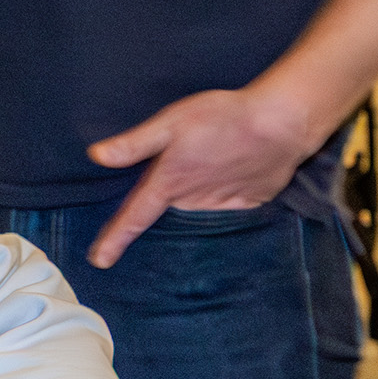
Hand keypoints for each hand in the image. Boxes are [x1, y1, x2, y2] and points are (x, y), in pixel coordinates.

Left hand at [84, 82, 322, 265]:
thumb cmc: (222, 117)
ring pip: (198, 197)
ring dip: (201, 178)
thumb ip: (134, 144)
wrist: (279, 124)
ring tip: (216, 148)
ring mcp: (223, 203)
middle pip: (170, 199)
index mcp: (169, 183)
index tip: (99, 261)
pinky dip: (228, 181)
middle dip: (173, 181)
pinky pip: (228, 195)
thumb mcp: (170, 122)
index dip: (114, 239)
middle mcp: (192, 200)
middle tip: (192, 148)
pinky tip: (237, 159)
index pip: (134, 218)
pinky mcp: (249, 200)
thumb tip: (97, 156)